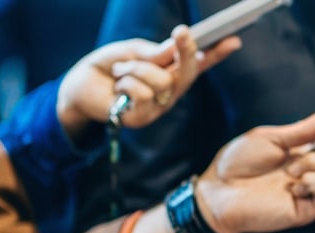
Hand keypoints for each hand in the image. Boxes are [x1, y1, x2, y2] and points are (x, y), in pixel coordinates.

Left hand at [57, 25, 241, 134]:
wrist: (81, 85)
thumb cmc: (110, 66)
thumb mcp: (133, 51)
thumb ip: (153, 53)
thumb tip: (172, 51)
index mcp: (172, 71)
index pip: (199, 62)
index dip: (217, 53)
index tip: (233, 40)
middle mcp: (171, 91)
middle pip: (188, 72)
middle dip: (187, 50)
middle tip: (181, 31)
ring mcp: (159, 106)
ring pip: (161, 80)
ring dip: (136, 68)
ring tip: (120, 71)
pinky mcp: (143, 118)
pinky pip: (143, 93)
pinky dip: (126, 82)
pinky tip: (118, 87)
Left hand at [195, 109, 314, 232]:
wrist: (218, 191)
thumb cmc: (237, 164)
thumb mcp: (269, 138)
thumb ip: (300, 131)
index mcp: (305, 152)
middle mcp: (313, 171)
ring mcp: (312, 190)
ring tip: (290, 169)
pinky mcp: (309, 209)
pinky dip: (313, 181)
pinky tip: (291, 186)